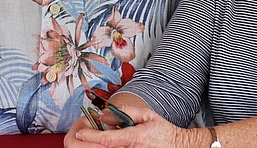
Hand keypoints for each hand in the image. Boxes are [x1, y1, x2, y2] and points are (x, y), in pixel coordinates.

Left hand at [64, 105, 194, 147]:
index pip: (108, 139)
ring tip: (91, 137)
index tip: (79, 132)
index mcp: (134, 138)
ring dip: (97, 145)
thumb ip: (125, 112)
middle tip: (80, 135)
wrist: (177, 146)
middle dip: (90, 142)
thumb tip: (106, 113)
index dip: (91, 136)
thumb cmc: (161, 130)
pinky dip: (106, 146)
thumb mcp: (146, 114)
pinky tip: (103, 141)